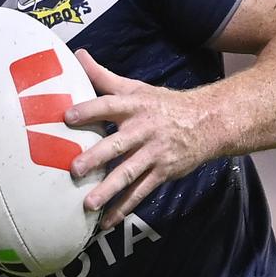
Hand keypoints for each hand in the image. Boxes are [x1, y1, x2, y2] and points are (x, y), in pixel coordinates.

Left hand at [66, 50, 210, 228]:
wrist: (208, 122)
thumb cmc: (163, 105)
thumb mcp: (136, 87)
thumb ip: (103, 76)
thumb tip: (77, 54)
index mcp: (134, 106)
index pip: (109, 105)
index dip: (89, 110)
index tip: (67, 116)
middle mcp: (143, 130)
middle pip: (118, 144)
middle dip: (97, 157)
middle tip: (74, 169)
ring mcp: (154, 153)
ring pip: (129, 173)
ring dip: (108, 190)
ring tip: (88, 204)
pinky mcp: (163, 172)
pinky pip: (141, 192)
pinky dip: (124, 208)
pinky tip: (106, 221)